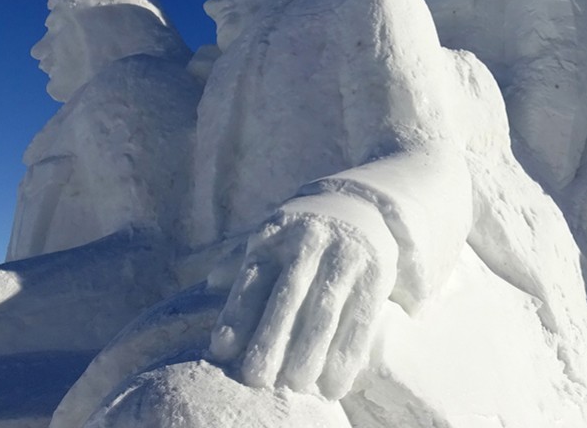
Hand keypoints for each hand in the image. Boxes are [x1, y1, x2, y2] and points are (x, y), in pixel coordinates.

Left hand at [208, 194, 397, 399]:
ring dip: (309, 350)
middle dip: (271, 338)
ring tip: (295, 384)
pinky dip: (347, 354)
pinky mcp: (375, 275)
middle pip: (288, 295)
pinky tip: (333, 383)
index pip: (254, 277)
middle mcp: (310, 242)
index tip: (222, 349)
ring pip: (324, 310)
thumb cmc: (303, 231)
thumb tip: (211, 282)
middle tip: (256, 377)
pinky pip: (360, 320)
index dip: (237, 313)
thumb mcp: (272, 232)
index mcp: (277, 234)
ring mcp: (345, 257)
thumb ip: (240, 256)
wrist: (361, 200)